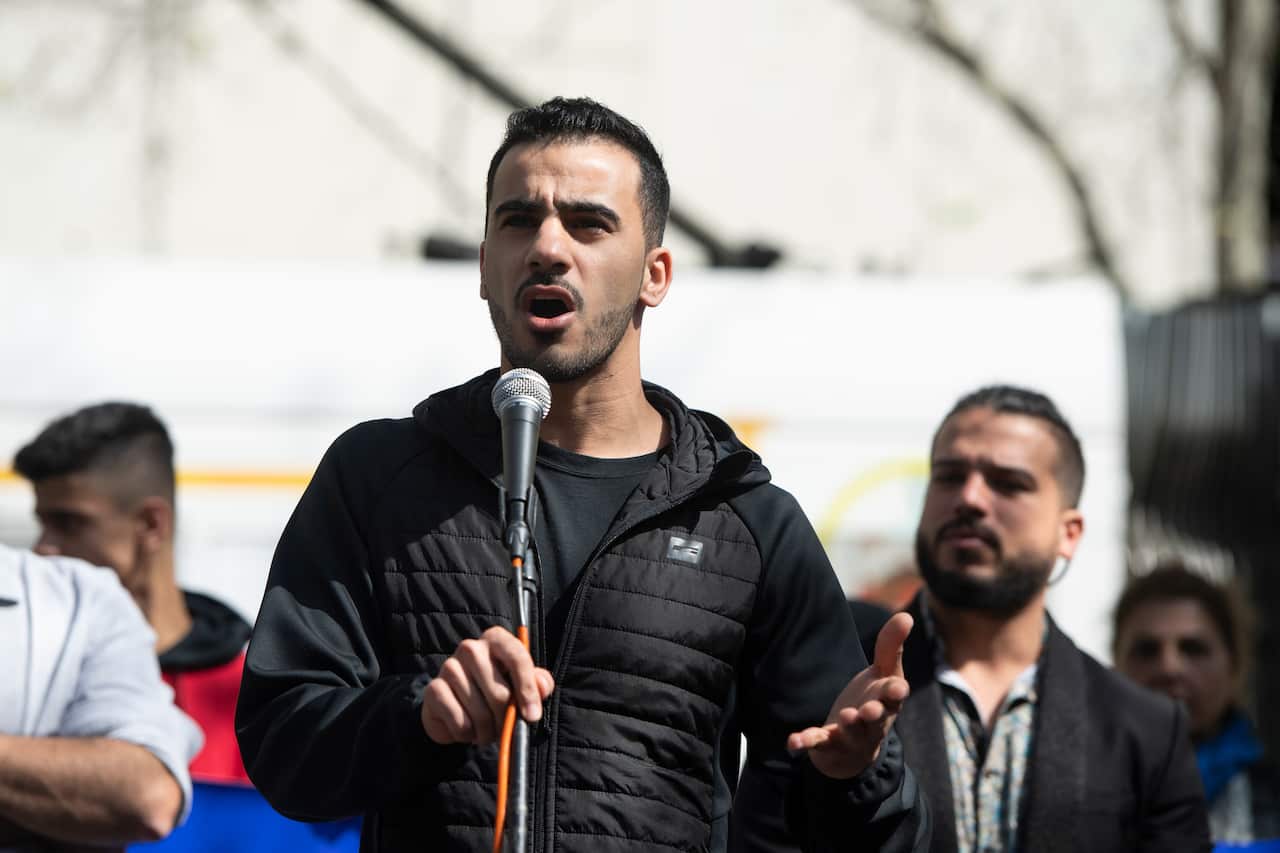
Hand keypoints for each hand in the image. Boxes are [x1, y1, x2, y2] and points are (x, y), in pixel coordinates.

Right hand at [421, 626, 554, 744]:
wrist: (456, 707)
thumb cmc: (496, 691)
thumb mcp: (521, 685)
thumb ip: (538, 683)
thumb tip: (542, 687)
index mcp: (496, 639)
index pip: (517, 658)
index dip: (527, 689)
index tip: (532, 716)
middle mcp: (470, 647)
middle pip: (499, 692)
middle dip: (505, 719)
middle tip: (504, 728)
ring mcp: (449, 666)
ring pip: (480, 712)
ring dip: (487, 731)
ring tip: (486, 730)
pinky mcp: (433, 689)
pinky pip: (459, 721)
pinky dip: (467, 734)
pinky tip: (467, 729)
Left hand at [786, 612, 912, 778]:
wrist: (854, 744)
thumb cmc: (873, 700)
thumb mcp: (884, 674)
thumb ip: (891, 647)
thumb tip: (906, 616)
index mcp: (887, 702)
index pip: (895, 697)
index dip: (896, 693)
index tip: (897, 688)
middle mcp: (873, 723)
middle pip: (877, 720)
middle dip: (874, 715)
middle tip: (869, 710)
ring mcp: (851, 736)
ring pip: (852, 733)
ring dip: (849, 725)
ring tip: (845, 716)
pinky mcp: (828, 744)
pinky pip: (818, 744)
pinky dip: (806, 742)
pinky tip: (793, 742)